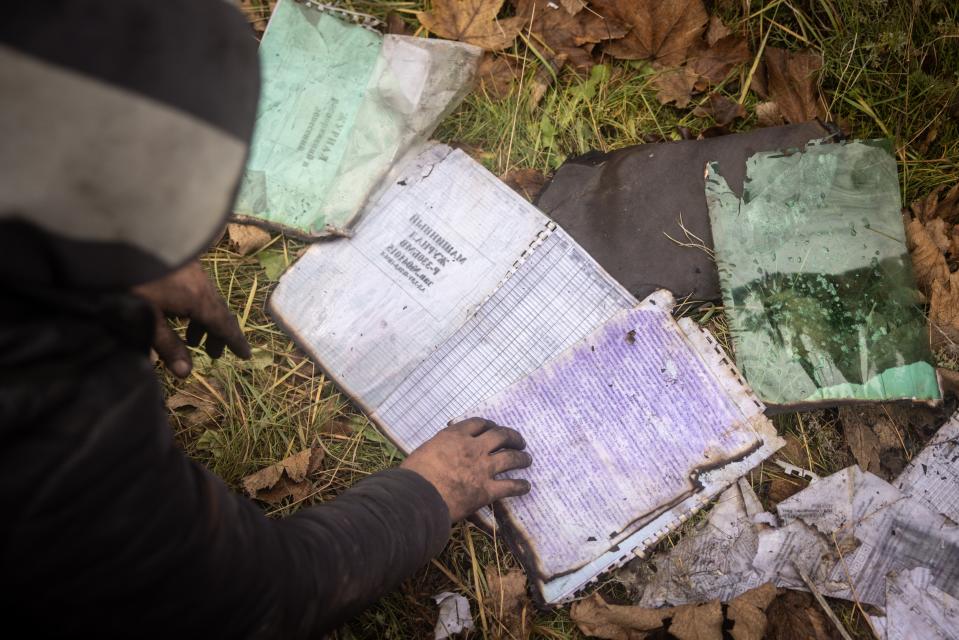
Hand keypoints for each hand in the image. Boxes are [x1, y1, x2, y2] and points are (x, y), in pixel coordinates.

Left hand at [133, 260, 251, 377]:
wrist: (123, 233)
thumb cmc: (135, 279)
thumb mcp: (147, 316)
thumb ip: (166, 344)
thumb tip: (186, 373)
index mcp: (198, 299)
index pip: (224, 325)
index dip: (235, 342)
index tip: (246, 355)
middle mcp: (201, 284)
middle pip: (216, 312)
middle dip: (217, 335)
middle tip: (213, 354)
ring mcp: (191, 270)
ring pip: (205, 300)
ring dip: (202, 321)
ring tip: (191, 338)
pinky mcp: (179, 261)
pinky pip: (195, 289)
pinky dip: (193, 307)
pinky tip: (177, 310)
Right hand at [401, 418, 531, 521]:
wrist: (418, 497)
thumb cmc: (414, 474)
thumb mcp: (425, 450)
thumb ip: (440, 447)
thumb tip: (443, 450)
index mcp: (455, 435)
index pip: (479, 423)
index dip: (490, 424)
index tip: (494, 428)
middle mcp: (473, 448)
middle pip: (501, 436)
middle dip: (513, 437)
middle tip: (519, 441)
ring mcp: (482, 469)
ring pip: (510, 458)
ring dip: (522, 458)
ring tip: (527, 459)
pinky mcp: (486, 491)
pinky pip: (510, 487)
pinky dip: (520, 486)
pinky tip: (526, 486)